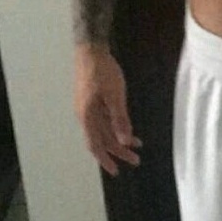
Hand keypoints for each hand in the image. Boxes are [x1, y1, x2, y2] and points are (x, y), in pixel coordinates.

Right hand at [74, 48, 141, 175]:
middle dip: (118, 151)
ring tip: (136, 145)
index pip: (96, 145)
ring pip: (104, 129)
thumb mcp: (115, 96)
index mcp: (87, 116)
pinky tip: (125, 128)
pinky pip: (103, 119)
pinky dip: (115, 127)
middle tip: (135, 159)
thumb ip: (119, 119)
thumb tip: (124, 142)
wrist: (90, 49)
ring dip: (118, 138)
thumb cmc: (102, 72)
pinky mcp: (92, 99)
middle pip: (102, 139)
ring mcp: (88, 107)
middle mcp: (85, 115)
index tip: (116, 171)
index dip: (106, 159)